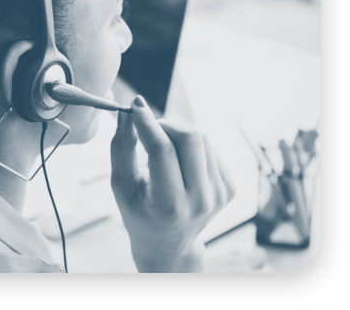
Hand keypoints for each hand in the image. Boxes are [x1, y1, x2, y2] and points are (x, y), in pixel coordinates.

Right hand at [110, 95, 236, 272]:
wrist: (168, 243)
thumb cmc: (138, 211)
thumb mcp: (121, 184)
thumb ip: (121, 147)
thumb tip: (128, 111)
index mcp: (169, 205)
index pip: (162, 150)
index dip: (147, 122)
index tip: (135, 105)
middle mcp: (200, 201)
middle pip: (189, 138)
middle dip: (165, 124)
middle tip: (147, 129)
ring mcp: (219, 195)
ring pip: (202, 139)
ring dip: (177, 134)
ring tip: (161, 148)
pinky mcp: (229, 189)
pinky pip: (210, 149)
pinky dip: (190, 147)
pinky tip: (178, 162)